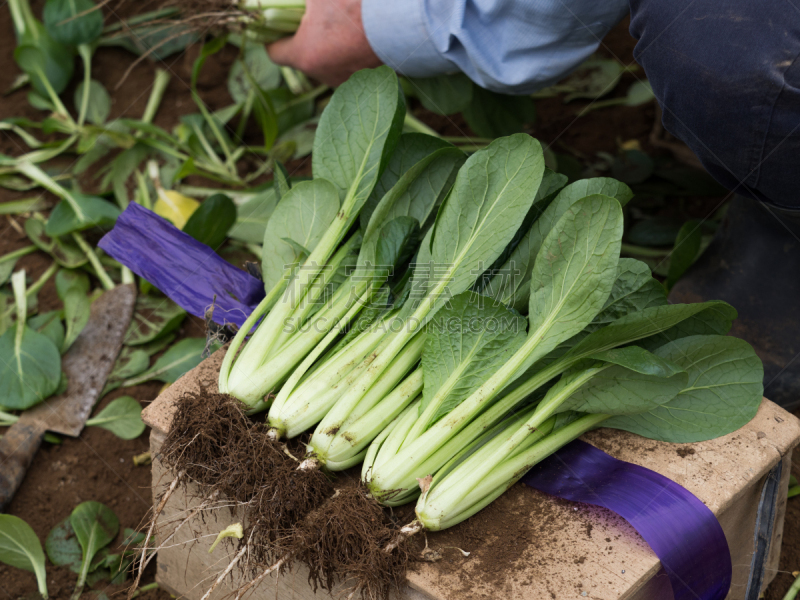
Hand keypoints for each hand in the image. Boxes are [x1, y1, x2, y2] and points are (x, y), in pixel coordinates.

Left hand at [267, 0, 382, 86]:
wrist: (399, 20)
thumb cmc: (353, 4)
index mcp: (304, 54)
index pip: (275, 53)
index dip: (272, 37)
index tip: (276, 26)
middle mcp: (323, 74)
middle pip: (303, 57)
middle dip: (305, 38)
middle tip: (314, 18)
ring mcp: (347, 80)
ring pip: (328, 61)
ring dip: (330, 46)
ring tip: (342, 25)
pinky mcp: (368, 79)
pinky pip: (351, 64)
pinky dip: (351, 52)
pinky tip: (361, 34)